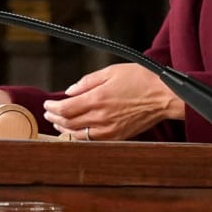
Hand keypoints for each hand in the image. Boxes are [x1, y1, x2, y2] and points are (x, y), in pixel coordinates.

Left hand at [41, 63, 184, 140]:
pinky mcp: (118, 136)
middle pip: (68, 123)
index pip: (65, 109)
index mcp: (97, 99)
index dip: (52, 108)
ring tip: (59, 123)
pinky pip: (93, 139)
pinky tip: (77, 131)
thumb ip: (87, 82)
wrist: (163, 96)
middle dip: (55, 118)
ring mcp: (109, 129)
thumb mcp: (111, 72)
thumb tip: (70, 91)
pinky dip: (81, 136)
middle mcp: (100, 117)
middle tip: (49, 113)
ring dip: (65, 129)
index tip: (47, 104)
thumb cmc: (141, 80)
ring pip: (79, 134)